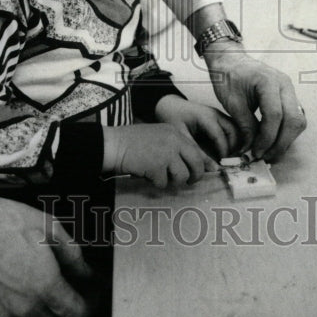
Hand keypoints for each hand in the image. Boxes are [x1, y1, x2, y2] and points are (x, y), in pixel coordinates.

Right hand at [0, 168, 93, 316]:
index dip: (91, 305)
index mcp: (45, 287)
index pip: (78, 316)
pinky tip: (28, 283)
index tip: (92, 292)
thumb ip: (74, 256)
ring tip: (52, 281)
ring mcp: (7, 313)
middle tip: (76, 284)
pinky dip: (30, 307)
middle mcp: (26, 307)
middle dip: (73, 306)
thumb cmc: (4, 223)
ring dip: (51, 309)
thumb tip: (87, 273)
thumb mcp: (51, 229)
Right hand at [103, 124, 218, 188]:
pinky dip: (155, 183)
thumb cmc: (133, 142)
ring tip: (158, 176)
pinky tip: (146, 174)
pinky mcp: (157, 166)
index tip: (202, 173)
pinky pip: (163, 183)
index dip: (201, 165)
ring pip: (181, 176)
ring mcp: (166, 153)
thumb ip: (174, 148)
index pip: (196, 150)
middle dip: (194, 176)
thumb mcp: (158, 137)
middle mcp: (174, 141)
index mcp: (175, 132)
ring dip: (171, 181)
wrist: (114, 144)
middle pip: (196, 163)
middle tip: (189, 182)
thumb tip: (192, 167)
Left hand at [154, 95, 239, 159]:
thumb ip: (196, 151)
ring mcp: (219, 115)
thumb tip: (212, 167)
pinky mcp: (219, 118)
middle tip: (228, 162)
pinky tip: (226, 152)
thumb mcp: (181, 135)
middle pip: (234, 130)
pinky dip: (233, 140)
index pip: (220, 135)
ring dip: (235, 143)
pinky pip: (231, 128)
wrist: (169, 105)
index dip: (224, 151)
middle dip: (234, 147)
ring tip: (228, 158)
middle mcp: (216, 114)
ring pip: (236, 129)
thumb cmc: (173, 118)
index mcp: (206, 117)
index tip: (222, 164)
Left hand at [203, 43, 305, 162]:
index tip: (255, 152)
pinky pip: (295, 118)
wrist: (231, 60)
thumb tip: (251, 149)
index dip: (267, 138)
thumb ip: (244, 125)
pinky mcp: (289, 97)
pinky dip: (286, 133)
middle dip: (280, 143)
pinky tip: (272, 143)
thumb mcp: (232, 102)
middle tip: (265, 157)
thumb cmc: (228, 76)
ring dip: (286, 140)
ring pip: (298, 121)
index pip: (275, 115)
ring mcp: (290, 90)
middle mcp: (285, 84)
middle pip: (293, 120)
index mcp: (269, 81)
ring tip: (268, 153)